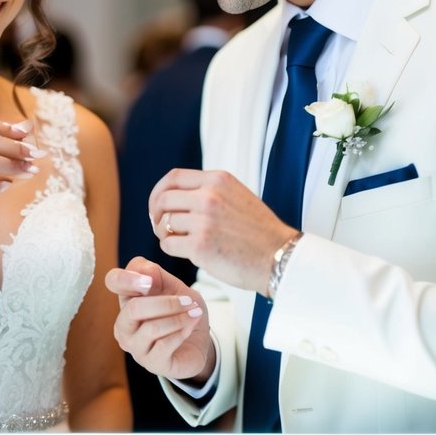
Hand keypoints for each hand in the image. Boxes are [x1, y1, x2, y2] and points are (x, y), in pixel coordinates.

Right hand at [105, 257, 213, 383]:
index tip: (151, 280)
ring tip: (194, 312)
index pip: (113, 281)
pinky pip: (165, 344)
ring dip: (179, 317)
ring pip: (151, 328)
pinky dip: (183, 330)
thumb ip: (157, 275)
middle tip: (188, 300)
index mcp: (127, 300)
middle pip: (133, 308)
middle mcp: (124, 324)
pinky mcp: (152, 363)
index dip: (128, 278)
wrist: (199, 341)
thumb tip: (146, 272)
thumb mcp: (173, 286)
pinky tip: (192, 324)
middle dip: (166, 303)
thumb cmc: (181, 311)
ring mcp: (135, 347)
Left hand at [149, 169, 296, 293]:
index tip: (157, 206)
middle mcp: (209, 195)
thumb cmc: (258, 232)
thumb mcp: (237, 196)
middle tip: (160, 227)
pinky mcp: (200, 245)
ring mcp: (204, 220)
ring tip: (180, 242)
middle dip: (156, 214)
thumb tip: (175, 196)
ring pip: (164, 223)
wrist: (280, 258)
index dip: (159, 192)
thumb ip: (209, 191)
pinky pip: (168, 244)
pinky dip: (171, 249)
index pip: (173, 177)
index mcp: (218, 180)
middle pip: (163, 199)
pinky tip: (186, 252)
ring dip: (165, 234)